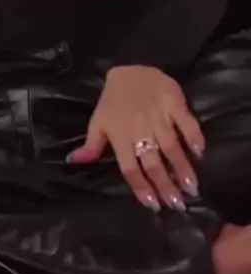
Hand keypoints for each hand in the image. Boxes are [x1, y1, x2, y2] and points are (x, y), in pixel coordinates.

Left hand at [67, 66, 204, 212]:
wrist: (129, 68)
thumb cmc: (114, 99)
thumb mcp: (98, 121)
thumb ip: (92, 145)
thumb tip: (74, 162)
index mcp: (120, 136)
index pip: (131, 167)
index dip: (141, 187)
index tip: (153, 205)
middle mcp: (140, 129)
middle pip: (153, 161)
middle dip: (166, 184)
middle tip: (178, 205)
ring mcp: (159, 115)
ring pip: (171, 146)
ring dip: (181, 167)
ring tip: (191, 188)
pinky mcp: (174, 102)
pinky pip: (186, 121)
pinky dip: (193, 136)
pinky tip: (200, 152)